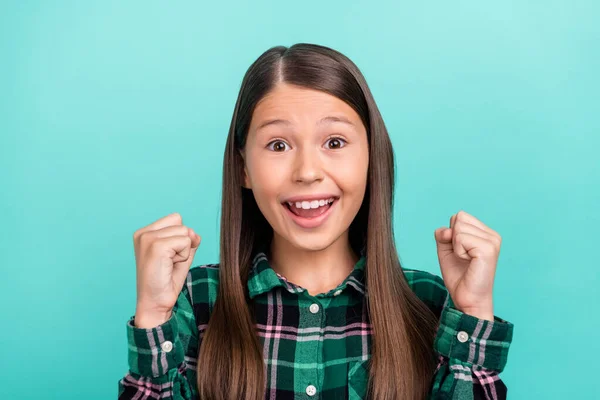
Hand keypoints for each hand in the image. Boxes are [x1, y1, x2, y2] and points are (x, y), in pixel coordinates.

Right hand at [132, 212, 200, 327]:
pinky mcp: (156, 246)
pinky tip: (170, 267)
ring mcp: (148, 239)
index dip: (181, 238)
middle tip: (170, 263)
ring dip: (184, 251)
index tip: (169, 257)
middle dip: (183, 244)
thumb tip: (193, 232)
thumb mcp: (180, 254)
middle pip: (181, 223)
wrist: (155, 303)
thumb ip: (188, 239)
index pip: (176, 218)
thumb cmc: (166, 280)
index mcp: (145, 232)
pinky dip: (184, 256)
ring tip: (169, 265)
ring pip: (185, 232)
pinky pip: (186, 242)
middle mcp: (143, 233)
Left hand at [433, 210, 501, 320]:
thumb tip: (448, 230)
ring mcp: (493, 241)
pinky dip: (458, 251)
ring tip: (466, 261)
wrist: (467, 299)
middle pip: (459, 218)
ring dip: (455, 246)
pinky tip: (468, 262)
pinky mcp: (488, 249)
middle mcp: (493, 235)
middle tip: (462, 257)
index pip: (459, 216)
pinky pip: (460, 238)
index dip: (451, 234)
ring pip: (458, 227)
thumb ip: (443, 234)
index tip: (459, 252)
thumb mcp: (446, 249)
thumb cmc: (459, 276)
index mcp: (486, 233)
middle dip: (452, 238)